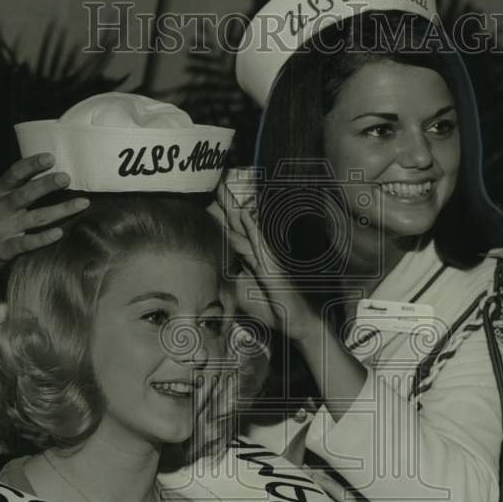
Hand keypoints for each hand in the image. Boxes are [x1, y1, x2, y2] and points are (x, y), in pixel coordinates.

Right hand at [0, 153, 89, 275]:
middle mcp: (0, 207)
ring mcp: (3, 228)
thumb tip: (54, 170)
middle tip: (66, 178)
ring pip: (35, 218)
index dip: (32, 165)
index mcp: (0, 191)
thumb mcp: (1, 198)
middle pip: (26, 194)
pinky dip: (43, 238)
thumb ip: (21, 186)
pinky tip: (59, 233)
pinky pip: (27, 243)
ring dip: (60, 210)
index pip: (15, 174)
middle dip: (46, 185)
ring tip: (82, 203)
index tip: (50, 157)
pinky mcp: (5, 248)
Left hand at [208, 170, 319, 343]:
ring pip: (246, 228)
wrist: (294, 321)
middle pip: (237, 223)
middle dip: (226, 203)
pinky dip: (252, 228)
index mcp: (249, 258)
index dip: (219, 214)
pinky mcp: (272, 265)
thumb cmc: (271, 308)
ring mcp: (265, 256)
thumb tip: (217, 268)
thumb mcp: (242, 293)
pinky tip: (245, 213)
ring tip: (225, 190)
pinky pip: (259, 244)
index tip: (209, 195)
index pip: (231, 232)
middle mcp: (257, 252)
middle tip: (216, 180)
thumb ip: (231, 278)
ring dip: (235, 209)